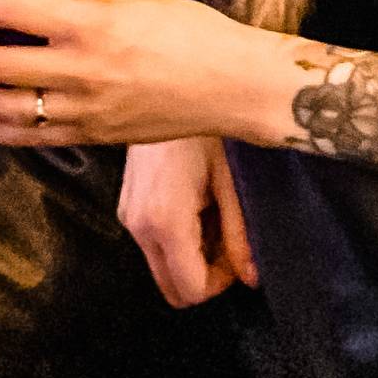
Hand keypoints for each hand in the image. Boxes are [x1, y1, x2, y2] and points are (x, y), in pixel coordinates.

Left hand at [0, 0, 289, 149]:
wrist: (232, 85)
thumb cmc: (192, 34)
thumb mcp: (133, 1)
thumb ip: (81, 4)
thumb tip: (35, 2)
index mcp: (91, 26)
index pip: (12, 11)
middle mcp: (82, 71)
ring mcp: (86, 110)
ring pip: (6, 109)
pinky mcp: (94, 136)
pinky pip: (32, 137)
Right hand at [118, 136, 257, 308]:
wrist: (164, 88)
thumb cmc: (205, 128)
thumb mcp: (231, 181)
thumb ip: (240, 234)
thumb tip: (252, 277)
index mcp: (165, 221)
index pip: (191, 289)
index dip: (221, 283)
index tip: (238, 253)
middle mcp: (139, 226)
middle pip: (171, 289)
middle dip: (204, 276)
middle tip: (228, 240)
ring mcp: (127, 216)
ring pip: (162, 268)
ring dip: (192, 257)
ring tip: (213, 214)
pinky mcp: (126, 206)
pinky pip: (153, 244)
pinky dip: (178, 240)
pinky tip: (194, 204)